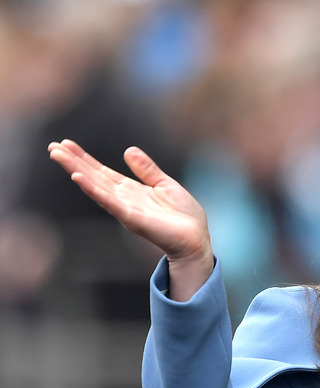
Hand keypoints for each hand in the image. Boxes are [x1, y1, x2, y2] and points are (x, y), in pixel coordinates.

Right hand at [49, 139, 212, 300]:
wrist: (196, 239)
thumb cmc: (183, 216)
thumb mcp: (166, 185)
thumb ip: (147, 170)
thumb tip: (128, 150)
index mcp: (131, 190)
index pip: (103, 172)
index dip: (85, 158)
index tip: (66, 144)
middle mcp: (124, 199)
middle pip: (94, 177)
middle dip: (73, 162)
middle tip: (52, 146)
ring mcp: (126, 209)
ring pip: (96, 187)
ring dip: (77, 171)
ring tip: (59, 157)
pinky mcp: (132, 218)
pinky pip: (110, 202)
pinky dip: (94, 190)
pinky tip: (78, 178)